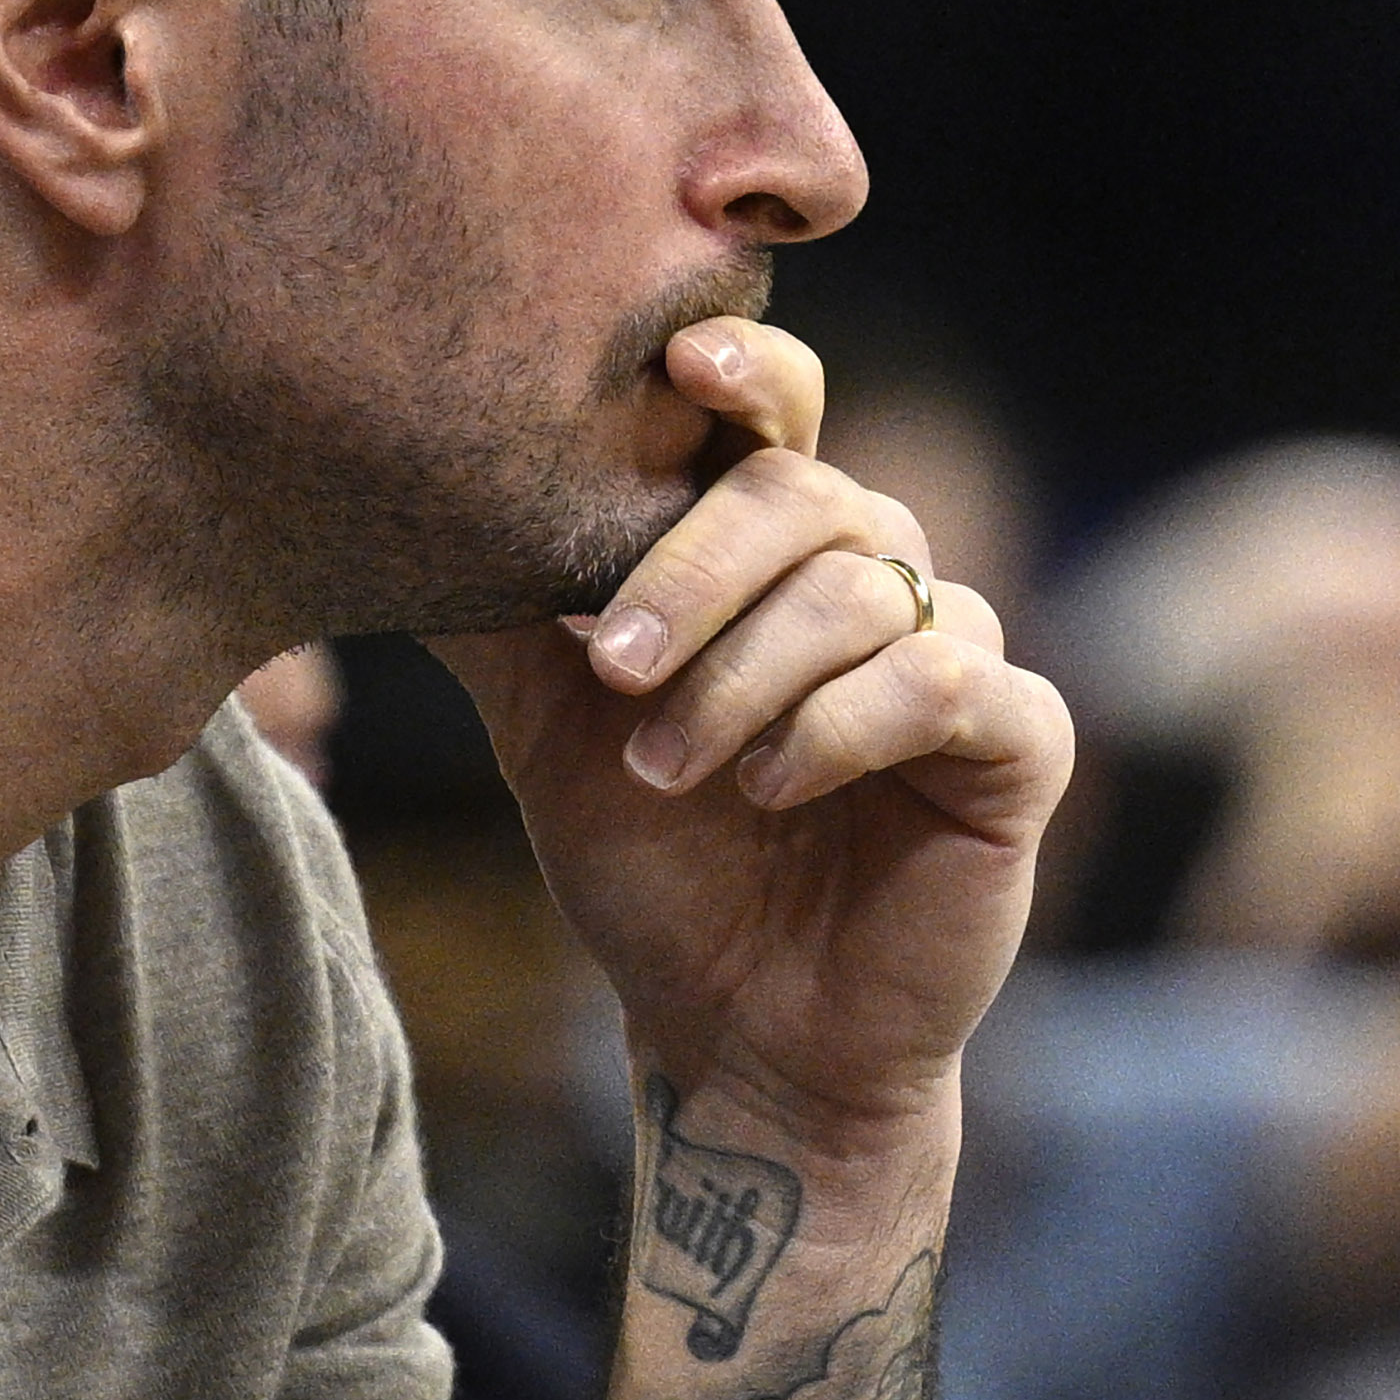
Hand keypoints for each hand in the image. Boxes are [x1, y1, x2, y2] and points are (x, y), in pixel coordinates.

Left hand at [435, 321, 1070, 1160]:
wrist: (743, 1036)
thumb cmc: (659, 874)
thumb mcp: (551, 731)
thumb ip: (498, 617)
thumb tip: (382, 497)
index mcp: (773, 555)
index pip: (775, 414)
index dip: (744, 369)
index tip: (678, 363)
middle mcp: (875, 581)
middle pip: (809, 492)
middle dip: (696, 570)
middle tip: (611, 666)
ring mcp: (958, 655)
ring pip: (863, 592)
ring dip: (744, 679)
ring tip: (669, 771)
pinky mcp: (1017, 743)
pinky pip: (946, 680)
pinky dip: (843, 724)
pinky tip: (774, 785)